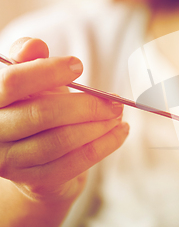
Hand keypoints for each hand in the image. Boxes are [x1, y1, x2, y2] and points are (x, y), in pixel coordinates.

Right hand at [0, 38, 128, 202]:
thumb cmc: (36, 107)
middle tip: (114, 100)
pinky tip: (120, 132)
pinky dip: (104, 145)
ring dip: (99, 126)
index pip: (12, 82)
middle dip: (87, 104)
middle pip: (43, 113)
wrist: (34, 156)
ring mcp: (10, 161)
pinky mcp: (34, 180)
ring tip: (118, 115)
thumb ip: (29, 59)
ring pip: (61, 140)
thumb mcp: (31, 81)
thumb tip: (34, 46)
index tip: (78, 65)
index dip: (48, 71)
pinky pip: (75, 163)